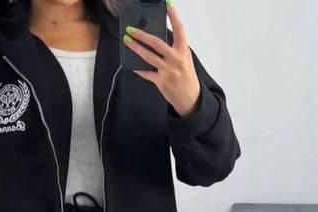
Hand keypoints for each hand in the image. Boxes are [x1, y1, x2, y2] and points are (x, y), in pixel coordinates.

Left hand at [123, 0, 200, 118]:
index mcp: (183, 51)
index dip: (173, 16)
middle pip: (156, 43)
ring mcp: (168, 70)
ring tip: (127, 41)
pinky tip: (131, 65)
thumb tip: (156, 41)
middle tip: (130, 29)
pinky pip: (146, 73)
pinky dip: (139, 69)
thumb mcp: (184, 59)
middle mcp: (176, 59)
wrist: (190, 97)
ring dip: (136, 48)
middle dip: (142, 35)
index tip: (167, 4)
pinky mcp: (161, 81)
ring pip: (148, 57)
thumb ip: (174, 49)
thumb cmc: (186, 76)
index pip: (179, 29)